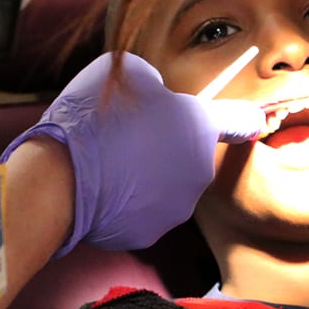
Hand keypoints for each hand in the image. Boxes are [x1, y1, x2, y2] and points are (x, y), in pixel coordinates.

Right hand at [0, 53, 263, 256]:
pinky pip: (142, 211)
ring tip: (107, 164)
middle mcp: (200, 169)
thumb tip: (158, 94)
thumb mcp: (129, 75)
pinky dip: (124, 203)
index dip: (242, 118)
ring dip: (145, 176)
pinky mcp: (153, 233)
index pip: (243, 120)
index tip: (248, 121)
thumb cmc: (93, 119)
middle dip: (167, 147)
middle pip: (190, 155)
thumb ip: (156, 86)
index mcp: (200, 126)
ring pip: (165, 185)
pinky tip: (100, 190)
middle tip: (127, 136)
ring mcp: (179, 206)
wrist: (60, 179)